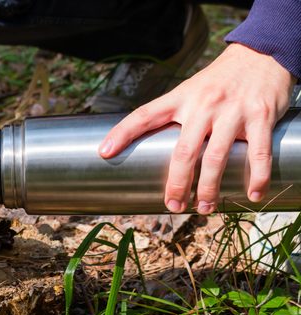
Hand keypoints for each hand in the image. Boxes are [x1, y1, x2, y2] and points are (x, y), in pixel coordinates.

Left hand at [98, 43, 296, 214]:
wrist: (263, 53)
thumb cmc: (219, 81)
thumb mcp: (190, 91)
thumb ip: (172, 116)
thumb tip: (147, 148)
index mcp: (181, 98)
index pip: (144, 115)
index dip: (122, 133)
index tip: (104, 152)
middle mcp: (204, 105)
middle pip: (183, 151)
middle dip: (176, 182)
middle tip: (171, 205)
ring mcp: (233, 111)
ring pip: (216, 157)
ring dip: (209, 188)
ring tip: (204, 208)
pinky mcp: (261, 116)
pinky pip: (257, 153)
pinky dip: (255, 178)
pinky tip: (252, 196)